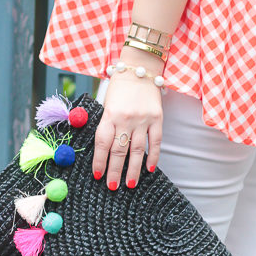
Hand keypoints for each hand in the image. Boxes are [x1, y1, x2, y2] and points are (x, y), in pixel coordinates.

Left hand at [92, 71, 163, 187]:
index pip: (102, 143)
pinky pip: (156, 142)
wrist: (140, 69)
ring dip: (133, 169)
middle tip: (112, 186)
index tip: (97, 175)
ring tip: (130, 184)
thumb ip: (107, 124)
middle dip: (115, 171)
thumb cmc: (120, 88)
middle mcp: (126, 119)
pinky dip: (153, 156)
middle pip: (119, 151)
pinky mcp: (157, 118)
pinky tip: (150, 169)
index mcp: (110, 115)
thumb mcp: (107, 104)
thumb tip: (104, 150)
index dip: (99, 161)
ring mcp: (143, 120)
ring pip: (137, 150)